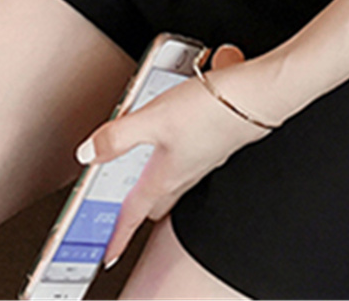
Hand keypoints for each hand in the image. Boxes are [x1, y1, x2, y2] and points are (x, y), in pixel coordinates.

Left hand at [77, 45, 273, 267]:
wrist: (260, 96)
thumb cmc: (213, 110)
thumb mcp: (153, 118)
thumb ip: (118, 136)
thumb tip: (88, 154)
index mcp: (165, 176)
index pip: (134, 214)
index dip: (118, 235)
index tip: (108, 252)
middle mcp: (186, 172)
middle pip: (155, 199)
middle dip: (138, 206)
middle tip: (120, 206)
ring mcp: (204, 158)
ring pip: (175, 178)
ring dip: (158, 176)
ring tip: (143, 163)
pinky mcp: (217, 141)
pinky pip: (193, 156)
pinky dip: (179, 149)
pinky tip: (179, 127)